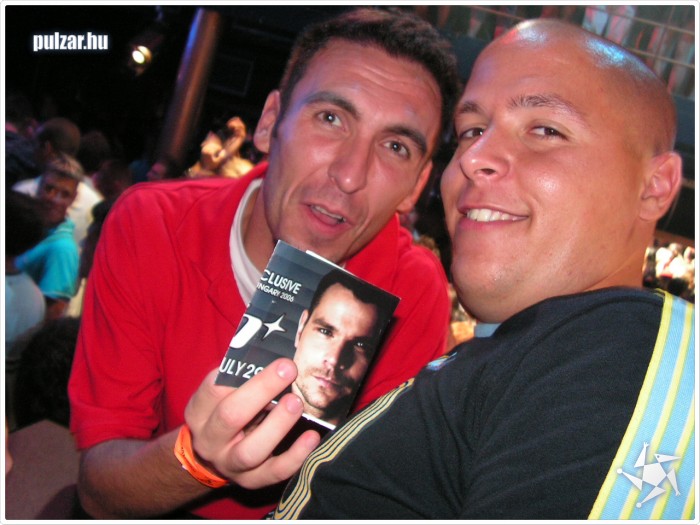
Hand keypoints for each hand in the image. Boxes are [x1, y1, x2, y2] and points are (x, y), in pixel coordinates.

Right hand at [184, 359, 320, 488]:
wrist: (210, 458)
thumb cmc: (223, 413)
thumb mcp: (221, 395)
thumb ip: (240, 378)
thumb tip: (275, 354)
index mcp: (199, 412)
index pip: (214, 390)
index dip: (238, 373)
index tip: (264, 357)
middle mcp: (210, 440)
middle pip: (231, 417)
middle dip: (262, 390)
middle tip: (288, 369)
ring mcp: (230, 464)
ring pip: (251, 451)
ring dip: (277, 425)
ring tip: (296, 403)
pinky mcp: (251, 481)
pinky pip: (274, 472)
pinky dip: (295, 456)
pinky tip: (312, 436)